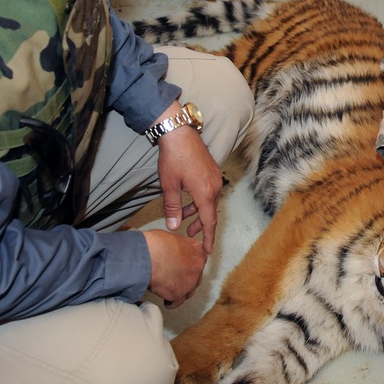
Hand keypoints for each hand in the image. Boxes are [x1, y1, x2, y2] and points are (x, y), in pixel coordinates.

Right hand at [142, 229, 206, 307]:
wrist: (148, 257)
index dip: (189, 264)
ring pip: (189, 290)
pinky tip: (167, 301)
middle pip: (196, 276)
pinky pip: (177, 302)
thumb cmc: (155, 244)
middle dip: (186, 278)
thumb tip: (172, 250)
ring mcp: (191, 281)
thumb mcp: (171, 238)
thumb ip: (178, 247)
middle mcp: (198, 266)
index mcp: (197, 249)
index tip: (183, 267)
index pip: (198, 259)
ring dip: (180, 290)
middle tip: (174, 278)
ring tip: (170, 289)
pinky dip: (171, 302)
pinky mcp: (180, 294)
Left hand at [155, 115, 223, 251]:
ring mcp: (215, 178)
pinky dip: (200, 200)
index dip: (208, 238)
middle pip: (211, 212)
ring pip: (209, 201)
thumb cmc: (173, 158)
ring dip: (198, 211)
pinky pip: (209, 191)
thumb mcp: (169, 186)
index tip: (207, 250)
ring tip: (184, 216)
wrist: (179, 133)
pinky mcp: (212, 171)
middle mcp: (214, 187)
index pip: (209, 222)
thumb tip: (174, 227)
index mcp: (205, 193)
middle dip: (201, 225)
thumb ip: (173, 208)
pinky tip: (188, 199)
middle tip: (190, 234)